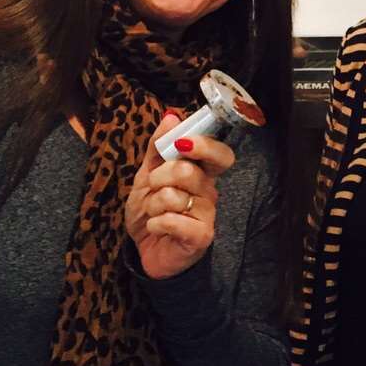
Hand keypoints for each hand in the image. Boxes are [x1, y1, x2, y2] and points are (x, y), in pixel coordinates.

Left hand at [125, 112, 235, 279]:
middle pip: (189, 171)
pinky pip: (173, 220)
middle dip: (160, 177)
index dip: (205, 145)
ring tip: (152, 213)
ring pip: (175, 196)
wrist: (144, 249)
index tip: (181, 143)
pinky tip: (155, 227)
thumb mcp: (147, 175)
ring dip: (152, 204)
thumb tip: (171, 116)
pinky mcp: (200, 237)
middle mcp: (209, 193)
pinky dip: (155, 223)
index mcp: (201, 174)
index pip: (220, 154)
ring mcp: (206, 215)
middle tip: (152, 187)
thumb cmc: (151, 211)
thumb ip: (158, 147)